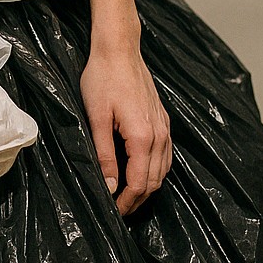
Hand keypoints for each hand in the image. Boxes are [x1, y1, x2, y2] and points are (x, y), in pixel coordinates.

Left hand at [80, 43, 171, 216]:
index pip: (139, 184)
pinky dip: (155, 170)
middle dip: (137, 200)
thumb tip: (110, 186)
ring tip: (127, 196)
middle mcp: (159, 135)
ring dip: (147, 187)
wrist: (119, 50)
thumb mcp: (97, 118)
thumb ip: (104, 154)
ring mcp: (164, 128)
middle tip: (118, 209)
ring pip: (163, 171)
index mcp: (142, 137)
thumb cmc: (103, 79)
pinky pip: (165, 155)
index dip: (126, 203)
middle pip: (154, 182)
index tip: (113, 212)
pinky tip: (141, 172)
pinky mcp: (163, 120)